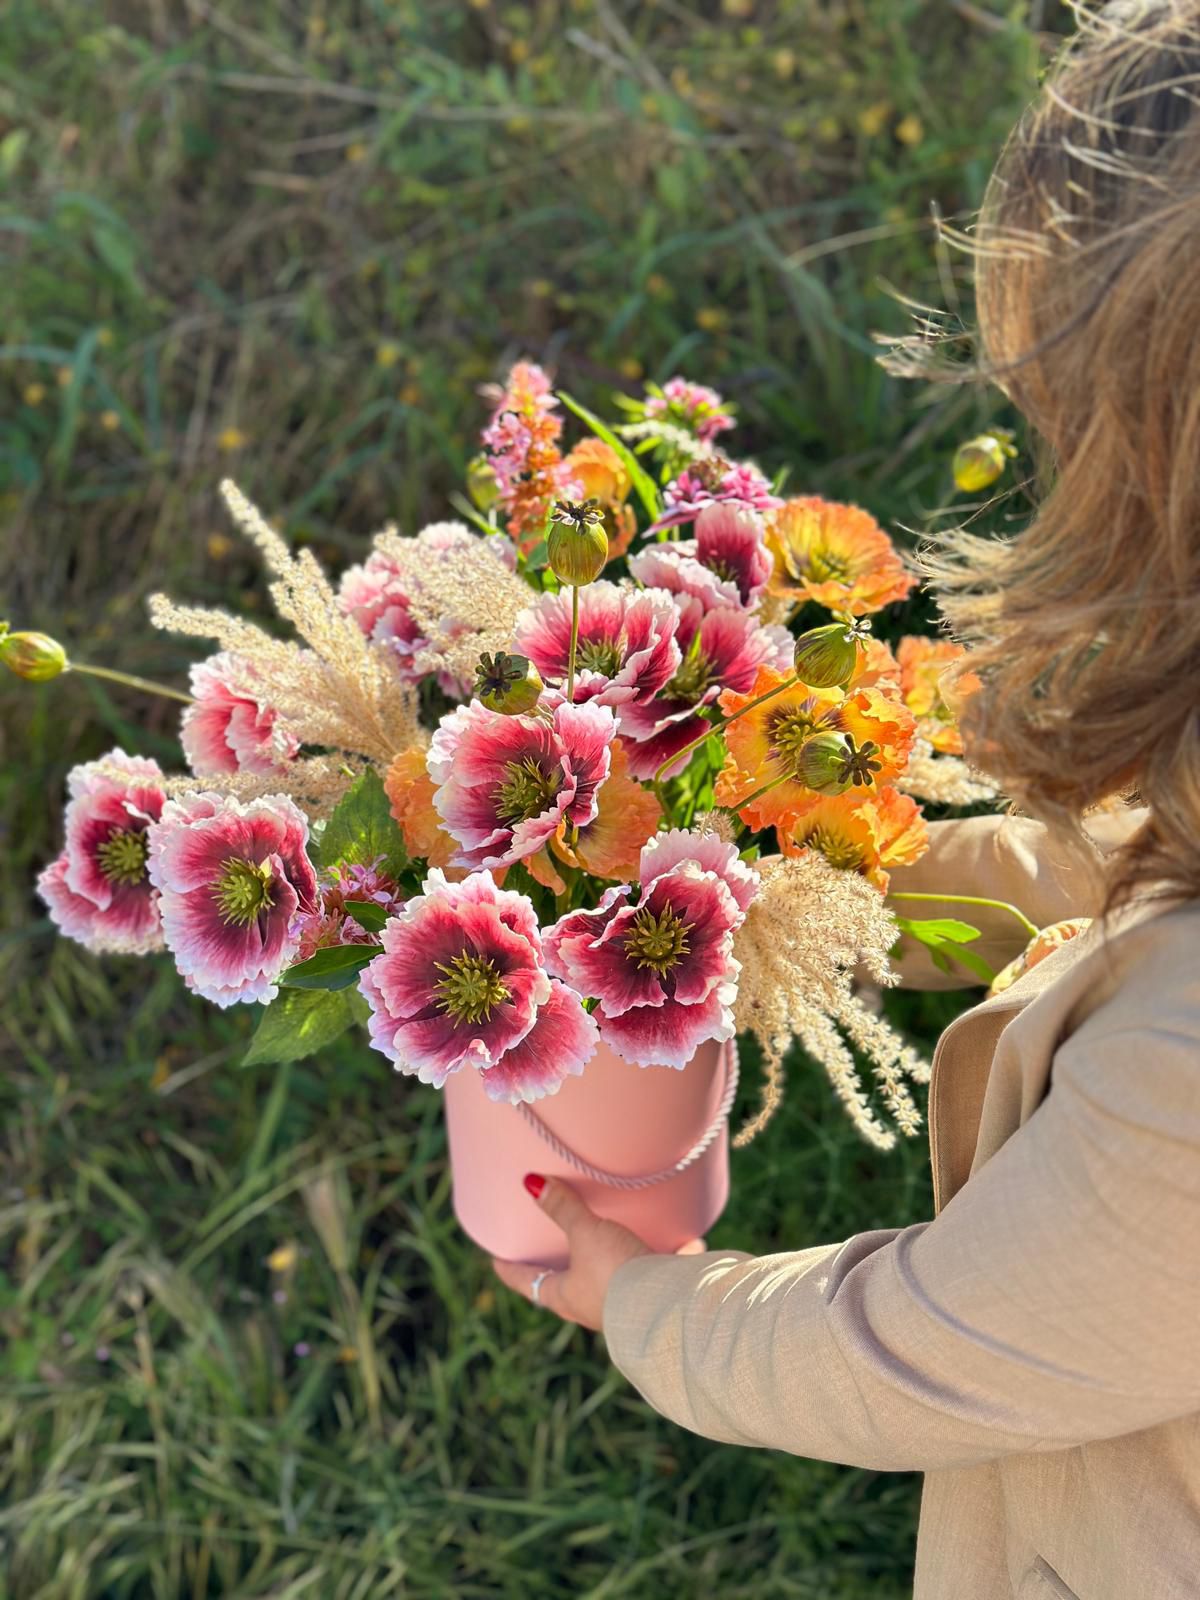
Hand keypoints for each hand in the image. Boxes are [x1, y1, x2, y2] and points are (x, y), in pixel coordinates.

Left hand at [491, 1174, 706, 1331]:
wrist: (669, 1306)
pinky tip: (686, 1245)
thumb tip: (530, 1183)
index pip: (531, 1284)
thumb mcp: (586, 1234)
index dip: (513, 1271)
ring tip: (617, 1245)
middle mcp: (594, 1308)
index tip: (497, 1261)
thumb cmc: (616, 1272)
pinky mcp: (660, 1301)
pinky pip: (661, 1277)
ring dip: (615, 1268)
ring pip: (614, 1284)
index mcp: (568, 1297)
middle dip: (563, 1272)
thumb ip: (562, 1208)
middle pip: (570, 1288)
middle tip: (552, 1254)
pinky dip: (670, 1262)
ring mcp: (627, 1308)